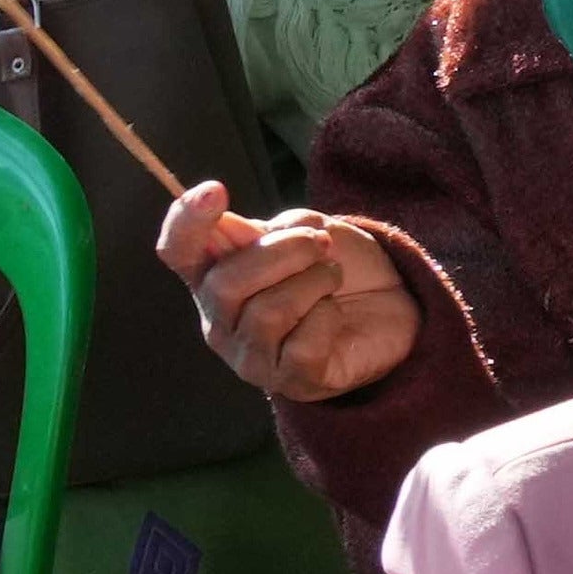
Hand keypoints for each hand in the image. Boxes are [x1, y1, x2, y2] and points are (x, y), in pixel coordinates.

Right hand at [157, 180, 424, 406]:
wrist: (394, 301)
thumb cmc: (336, 266)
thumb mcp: (303, 232)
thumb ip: (263, 231)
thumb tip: (224, 226)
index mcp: (214, 277)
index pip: (178, 251)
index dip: (187, 222)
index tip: (215, 190)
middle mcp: (221, 323)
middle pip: (226, 283)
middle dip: (284, 252)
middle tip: (321, 245)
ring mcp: (252, 358)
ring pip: (268, 313)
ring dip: (315, 281)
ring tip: (332, 278)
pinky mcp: (293, 382)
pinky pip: (302, 345)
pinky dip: (328, 317)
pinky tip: (335, 314)